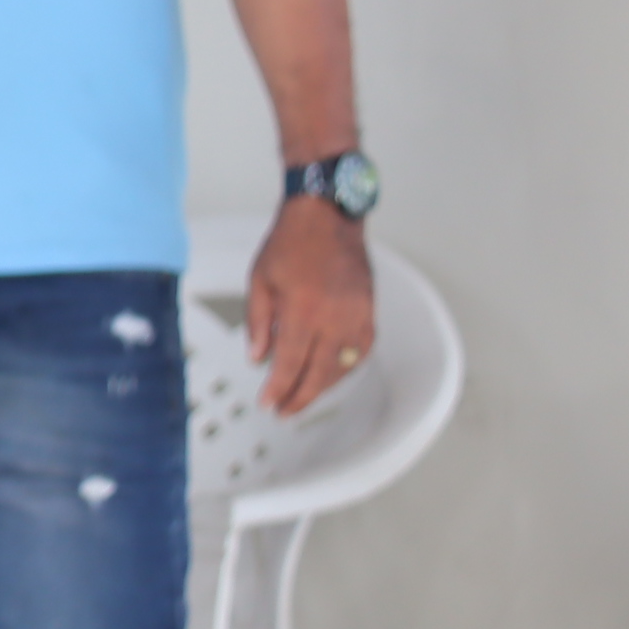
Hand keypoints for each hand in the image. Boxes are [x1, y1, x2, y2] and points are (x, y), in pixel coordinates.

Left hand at [245, 197, 375, 415]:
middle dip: (301, 396)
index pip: (290, 362)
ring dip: (324, 387)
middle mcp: (334, 316)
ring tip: (303, 397)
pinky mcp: (369, 310)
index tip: (268, 404)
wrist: (327, 216)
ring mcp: (357, 314)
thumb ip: (259, 323)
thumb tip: (258, 359)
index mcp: (303, 309)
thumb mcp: (259, 280)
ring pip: (343, 366)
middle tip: (284, 412)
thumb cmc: (289, 244)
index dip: (279, 388)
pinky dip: (347, 367)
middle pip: (319, 372)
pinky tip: (332, 374)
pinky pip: (362, 349)